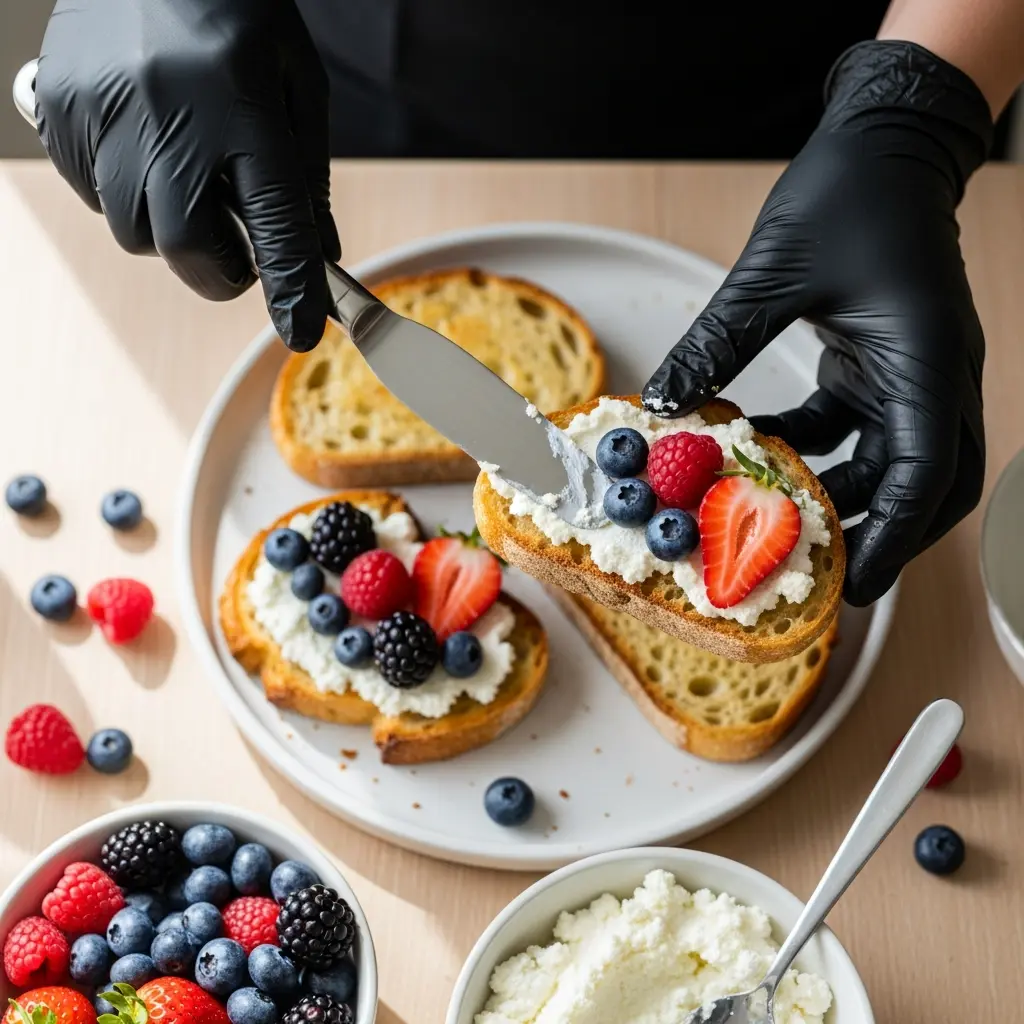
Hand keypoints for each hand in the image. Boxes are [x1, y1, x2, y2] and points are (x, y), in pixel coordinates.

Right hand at [34, 0, 338, 350]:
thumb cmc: (239, 12)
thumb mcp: (298, 84)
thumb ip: (307, 177)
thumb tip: (319, 256)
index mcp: (245, 107)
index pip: (274, 223)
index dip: (291, 286)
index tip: (302, 331)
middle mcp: (170, 114)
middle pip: (185, 246)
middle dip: (218, 270)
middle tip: (238, 256)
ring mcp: (106, 111)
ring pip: (135, 231)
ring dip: (171, 230)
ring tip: (189, 177)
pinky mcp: (61, 106)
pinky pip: (93, 194)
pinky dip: (126, 195)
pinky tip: (148, 149)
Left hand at [643, 41, 993, 605]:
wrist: (886, 142)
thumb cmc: (849, 194)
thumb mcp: (772, 274)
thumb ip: (716, 343)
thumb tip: (658, 404)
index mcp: (927, 361)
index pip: (926, 475)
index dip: (893, 539)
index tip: (854, 586)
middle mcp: (933, 376)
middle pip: (926, 485)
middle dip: (879, 532)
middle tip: (814, 568)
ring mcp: (913, 371)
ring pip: (888, 462)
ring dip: (833, 490)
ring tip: (763, 512)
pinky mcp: (883, 363)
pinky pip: (854, 427)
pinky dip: (811, 448)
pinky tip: (754, 445)